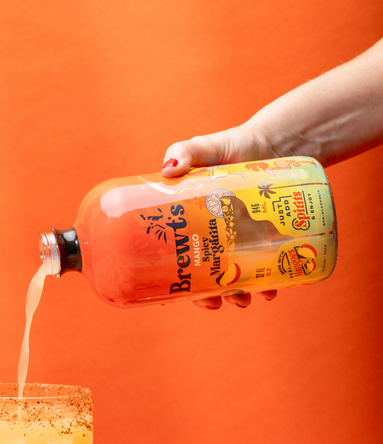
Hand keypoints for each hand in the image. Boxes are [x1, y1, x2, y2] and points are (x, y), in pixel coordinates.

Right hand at [161, 124, 277, 308]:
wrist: (275, 142)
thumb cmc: (233, 146)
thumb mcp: (207, 147)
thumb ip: (186, 151)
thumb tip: (168, 168)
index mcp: (192, 222)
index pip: (180, 257)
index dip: (181, 281)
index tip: (186, 295)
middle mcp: (215, 236)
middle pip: (208, 274)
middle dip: (213, 294)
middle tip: (220, 301)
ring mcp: (242, 239)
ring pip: (237, 276)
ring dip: (240, 293)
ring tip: (248, 299)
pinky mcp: (268, 238)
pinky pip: (267, 267)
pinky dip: (270, 282)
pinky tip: (272, 290)